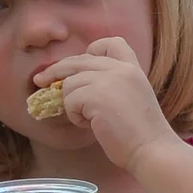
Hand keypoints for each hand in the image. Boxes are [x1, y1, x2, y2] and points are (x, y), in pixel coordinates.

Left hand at [36, 37, 180, 170]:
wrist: (151, 149)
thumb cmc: (141, 134)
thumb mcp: (131, 98)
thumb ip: (111, 85)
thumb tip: (74, 83)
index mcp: (133, 68)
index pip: (111, 43)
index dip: (91, 51)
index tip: (81, 65)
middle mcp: (121, 69)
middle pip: (78, 60)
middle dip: (56, 70)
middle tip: (40, 80)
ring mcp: (108, 80)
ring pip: (70, 83)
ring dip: (73, 103)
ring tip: (90, 119)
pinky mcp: (96, 95)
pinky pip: (70, 100)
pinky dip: (75, 116)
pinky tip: (92, 125)